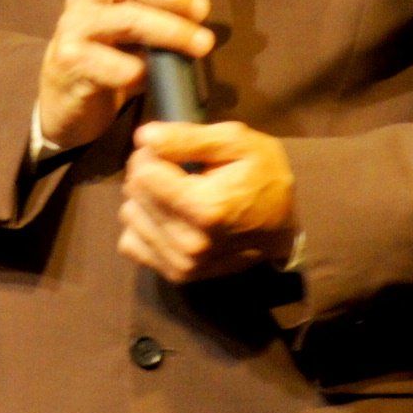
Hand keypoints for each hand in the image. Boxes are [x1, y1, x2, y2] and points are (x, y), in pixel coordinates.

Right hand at [35, 0, 213, 154]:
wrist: (70, 96)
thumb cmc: (113, 47)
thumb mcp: (142, 13)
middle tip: (202, 10)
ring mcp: (73, 27)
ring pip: (129, 19)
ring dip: (173, 31)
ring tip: (202, 43)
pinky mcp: (71, 62)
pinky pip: (120, 66)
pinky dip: (148, 71)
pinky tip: (157, 76)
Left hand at [118, 120, 297, 282]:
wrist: (283, 226)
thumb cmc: (264, 177)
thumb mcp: (237, 142)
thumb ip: (188, 138)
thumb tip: (143, 137)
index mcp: (206, 208)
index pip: (142, 173)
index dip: (151, 153)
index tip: (170, 149)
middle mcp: (190, 243)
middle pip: (134, 194)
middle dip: (146, 173)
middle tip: (174, 168)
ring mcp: (182, 264)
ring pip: (129, 217)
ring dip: (144, 200)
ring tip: (174, 192)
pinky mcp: (176, 275)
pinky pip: (131, 244)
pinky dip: (144, 226)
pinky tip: (167, 215)